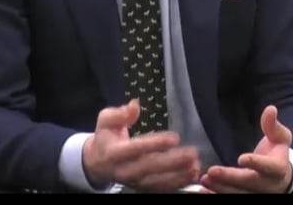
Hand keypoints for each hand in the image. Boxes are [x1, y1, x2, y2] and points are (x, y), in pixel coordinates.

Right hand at [82, 99, 201, 191]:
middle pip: (150, 168)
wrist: (97, 164)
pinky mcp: (143, 188)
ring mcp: (134, 182)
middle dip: (173, 162)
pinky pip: (161, 188)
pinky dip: (178, 183)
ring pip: (158, 181)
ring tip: (195, 166)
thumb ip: (118, 114)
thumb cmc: (105, 138)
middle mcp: (124, 170)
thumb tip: (134, 105)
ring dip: (178, 175)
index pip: (136, 149)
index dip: (156, 144)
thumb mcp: (105, 121)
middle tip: (192, 153)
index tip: (175, 138)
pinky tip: (192, 175)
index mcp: (114, 153)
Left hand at [200, 105, 292, 193]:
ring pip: (238, 193)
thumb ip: (273, 125)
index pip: (268, 167)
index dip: (256, 163)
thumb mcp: (280, 137)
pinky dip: (217, 195)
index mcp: (278, 168)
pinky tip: (204, 190)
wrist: (280, 177)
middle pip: (248, 182)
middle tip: (212, 171)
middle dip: (230, 178)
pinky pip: (231, 198)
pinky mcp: (245, 196)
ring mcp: (256, 193)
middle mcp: (268, 185)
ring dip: (220, 188)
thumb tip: (270, 109)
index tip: (242, 158)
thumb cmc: (277, 154)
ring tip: (204, 179)